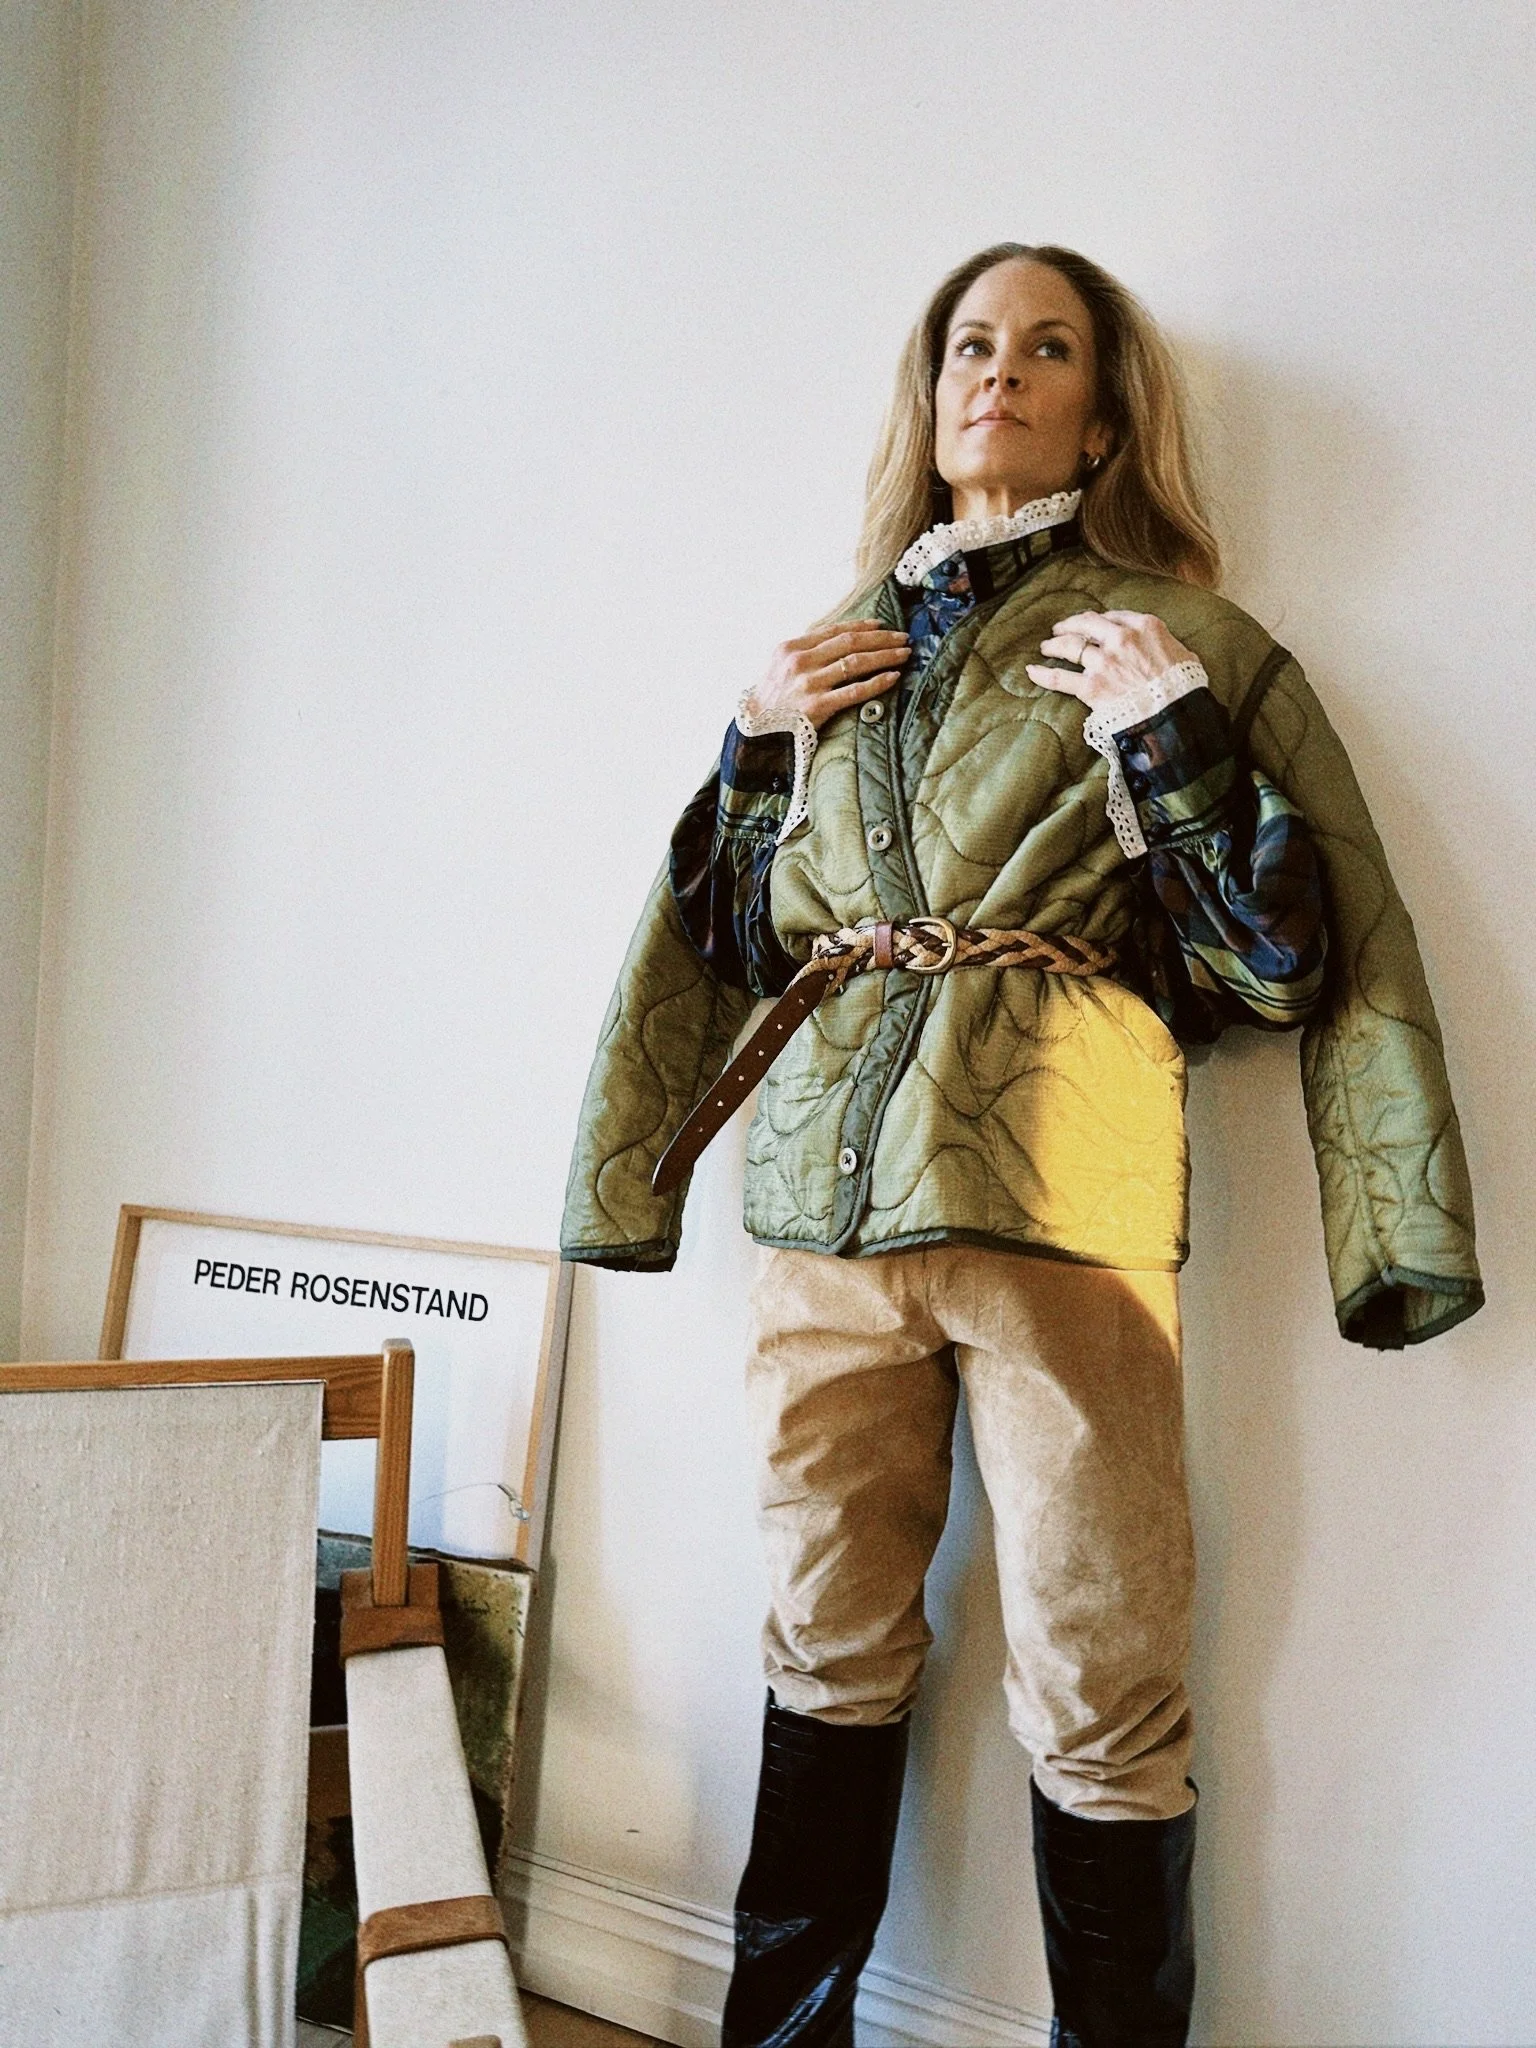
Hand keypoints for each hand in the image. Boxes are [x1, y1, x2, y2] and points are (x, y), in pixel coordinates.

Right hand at [742, 620, 909, 732]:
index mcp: (792, 647)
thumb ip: (807, 652)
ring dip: (885, 656)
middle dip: (881, 639)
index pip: (834, 631)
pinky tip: (893, 677)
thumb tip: (840, 640)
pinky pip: (854, 691)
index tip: (883, 626)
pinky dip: (877, 682)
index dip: (862, 626)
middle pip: (850, 643)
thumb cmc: (772, 699)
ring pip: (856, 663)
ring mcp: (809, 684)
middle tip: (903, 638)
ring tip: (904, 654)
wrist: (756, 731)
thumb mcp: (780, 666)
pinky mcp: (817, 707)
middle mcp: (800, 662)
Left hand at [1025, 610, 1197, 716]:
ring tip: (1046, 647)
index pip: (1113, 616)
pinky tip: (1031, 671)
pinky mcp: (1092, 686)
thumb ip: (1164, 644)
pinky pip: (1060, 677)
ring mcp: (1104, 662)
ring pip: (1070, 647)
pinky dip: (1043, 674)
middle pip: (1086, 625)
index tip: (1090, 623)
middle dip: (1070, 625)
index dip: (1098, 621)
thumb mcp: (1183, 653)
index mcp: (1145, 626)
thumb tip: (1158, 647)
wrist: (1176, 715)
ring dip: (1054, 645)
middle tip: (1060, 629)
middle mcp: (1121, 639)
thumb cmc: (1184, 686)